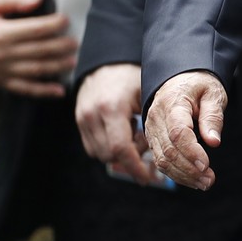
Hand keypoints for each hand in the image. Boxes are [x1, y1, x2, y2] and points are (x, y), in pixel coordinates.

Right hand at [0, 0, 77, 96]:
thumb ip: (11, 0)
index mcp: (1, 34)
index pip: (36, 29)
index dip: (54, 24)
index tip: (67, 19)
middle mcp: (3, 54)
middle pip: (40, 50)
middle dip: (61, 46)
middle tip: (77, 42)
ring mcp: (2, 71)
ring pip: (35, 70)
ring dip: (57, 67)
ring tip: (74, 61)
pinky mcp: (0, 83)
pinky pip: (24, 89)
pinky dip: (43, 92)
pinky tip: (59, 91)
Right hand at [75, 62, 158, 182]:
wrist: (107, 62)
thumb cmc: (133, 76)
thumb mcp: (147, 93)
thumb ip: (151, 120)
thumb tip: (163, 150)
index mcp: (112, 108)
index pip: (120, 149)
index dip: (135, 167)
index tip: (149, 178)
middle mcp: (92, 116)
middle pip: (109, 155)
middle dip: (130, 158)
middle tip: (147, 146)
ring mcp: (82, 119)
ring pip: (99, 154)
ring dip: (119, 153)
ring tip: (135, 136)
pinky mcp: (78, 122)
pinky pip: (92, 147)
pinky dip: (108, 147)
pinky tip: (123, 133)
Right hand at [145, 70, 226, 190]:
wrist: (179, 77)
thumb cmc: (199, 83)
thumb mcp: (213, 92)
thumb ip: (213, 116)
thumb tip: (213, 142)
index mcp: (172, 103)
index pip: (179, 133)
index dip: (192, 152)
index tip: (207, 165)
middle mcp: (156, 118)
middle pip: (168, 150)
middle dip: (189, 169)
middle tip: (209, 180)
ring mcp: (150, 129)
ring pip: (162, 159)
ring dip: (183, 175)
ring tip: (204, 183)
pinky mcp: (152, 138)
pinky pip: (160, 159)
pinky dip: (175, 172)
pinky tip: (192, 179)